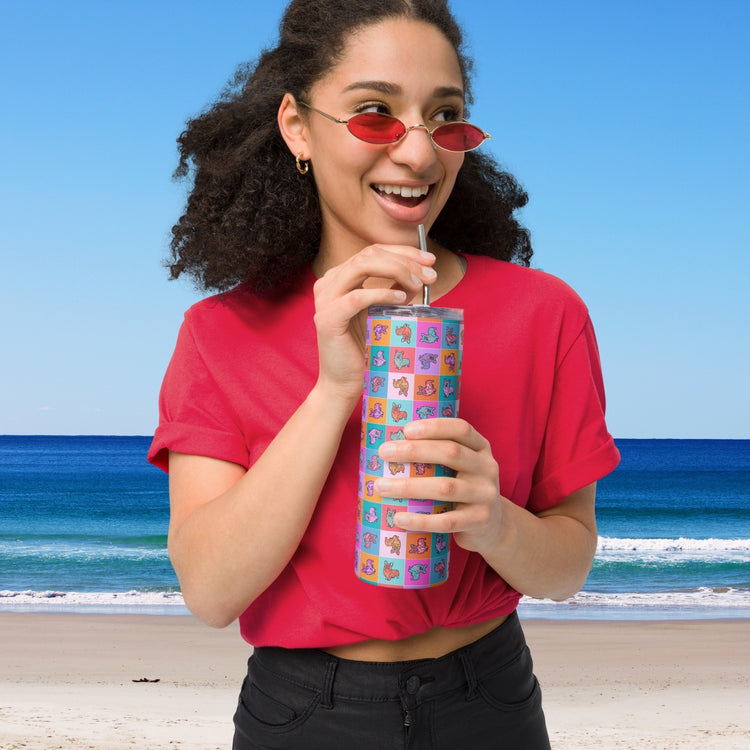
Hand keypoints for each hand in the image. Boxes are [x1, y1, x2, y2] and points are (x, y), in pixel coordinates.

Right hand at [311, 244, 435, 405]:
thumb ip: (395, 291)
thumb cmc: (364, 350)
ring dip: (396, 270)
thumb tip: (421, 276)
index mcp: (340, 278)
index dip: (404, 251)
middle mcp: (328, 283)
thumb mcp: (383, 313)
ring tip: (419, 285)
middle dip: (405, 260)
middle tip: (430, 275)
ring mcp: (325, 299)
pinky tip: (401, 299)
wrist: (345, 383)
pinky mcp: (327, 319)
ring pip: (362, 265)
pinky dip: (382, 293)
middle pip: (370, 254)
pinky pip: (357, 297)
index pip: (373, 251)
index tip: (430, 261)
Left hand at [375, 418, 504, 555]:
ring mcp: (486, 495)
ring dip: (409, 486)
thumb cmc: (463, 489)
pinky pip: (446, 521)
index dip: (434, 427)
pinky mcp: (479, 521)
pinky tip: (399, 517)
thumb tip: (389, 446)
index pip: (461, 429)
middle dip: (414, 451)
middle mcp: (487, 467)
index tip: (405, 429)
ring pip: (445, 488)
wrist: (493, 527)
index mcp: (481, 448)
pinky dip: (420, 520)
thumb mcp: (461, 467)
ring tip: (381, 486)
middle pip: (450, 453)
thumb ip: (439, 455)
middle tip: (384, 452)